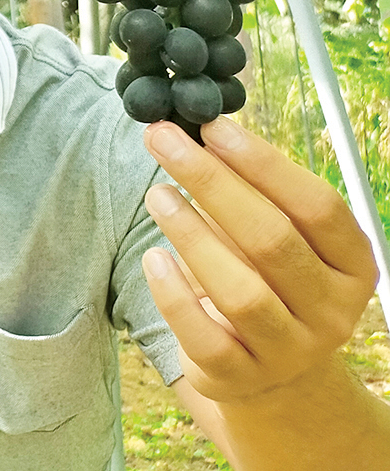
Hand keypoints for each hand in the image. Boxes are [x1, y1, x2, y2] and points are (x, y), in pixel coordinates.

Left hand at [142, 116, 379, 404]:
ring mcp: (290, 350)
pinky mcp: (241, 378)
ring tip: (156, 194)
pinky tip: (152, 258)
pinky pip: (204, 337)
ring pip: (241, 292)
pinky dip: (173, 295)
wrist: (273, 372)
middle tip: (163, 140)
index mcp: (352, 265)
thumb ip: (250, 193)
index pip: (318, 207)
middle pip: (272, 241)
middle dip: (212, 182)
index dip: (263, 163)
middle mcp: (332, 311)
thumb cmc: (269, 280)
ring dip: (191, 235)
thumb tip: (195, 129)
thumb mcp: (279, 236)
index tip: (212, 126)